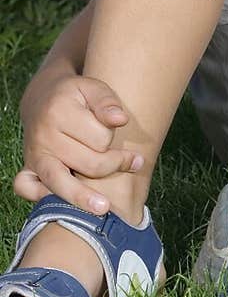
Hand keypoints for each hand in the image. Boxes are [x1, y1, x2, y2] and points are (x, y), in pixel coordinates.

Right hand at [14, 71, 143, 213]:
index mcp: (60, 112)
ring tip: (104, 208)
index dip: (112, 138)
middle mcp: (44, 136)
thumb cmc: (76, 96)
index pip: (100, 139)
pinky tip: (59, 203)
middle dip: (113, 164)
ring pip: (60, 182)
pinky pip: (26, 188)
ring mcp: (34, 154)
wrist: (44, 99)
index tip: (118, 135)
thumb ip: (107, 102)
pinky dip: (40, 197)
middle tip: (132, 162)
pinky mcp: (27, 167)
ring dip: (83, 196)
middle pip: (88, 164)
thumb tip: (120, 120)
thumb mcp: (93, 88)